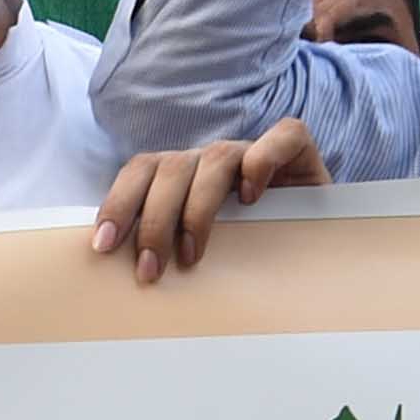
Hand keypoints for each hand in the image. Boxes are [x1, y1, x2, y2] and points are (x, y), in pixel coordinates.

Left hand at [89, 121, 329, 284]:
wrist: (316, 239)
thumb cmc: (252, 250)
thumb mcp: (202, 250)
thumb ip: (168, 251)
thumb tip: (125, 282)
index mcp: (183, 175)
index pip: (141, 170)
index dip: (119, 202)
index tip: (103, 245)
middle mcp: (213, 159)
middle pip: (171, 167)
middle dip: (154, 221)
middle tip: (150, 270)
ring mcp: (253, 151)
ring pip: (215, 159)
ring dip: (196, 209)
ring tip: (191, 255)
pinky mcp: (296, 151)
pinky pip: (282, 137)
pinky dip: (264, 160)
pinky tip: (252, 197)